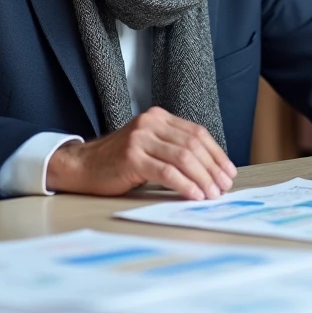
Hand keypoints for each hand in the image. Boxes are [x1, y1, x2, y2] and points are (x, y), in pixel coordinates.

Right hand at [46, 107, 236, 200]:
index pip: (197, 133)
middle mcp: (150, 123)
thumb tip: (211, 170)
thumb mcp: (150, 146)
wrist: (83, 166)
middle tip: (223, 187)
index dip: (216, 154)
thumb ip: (174, 149)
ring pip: (183, 158)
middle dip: (212, 168)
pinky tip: (194, 195)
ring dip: (202, 178)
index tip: (228, 172)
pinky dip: (185, 185)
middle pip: (193, 144)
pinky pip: (167, 172)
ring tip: (212, 194)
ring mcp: (140, 139)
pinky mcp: (131, 157)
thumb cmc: (119, 161)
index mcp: (159, 117)